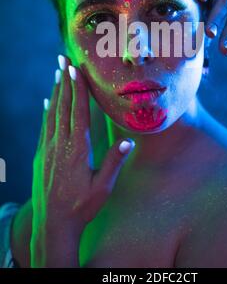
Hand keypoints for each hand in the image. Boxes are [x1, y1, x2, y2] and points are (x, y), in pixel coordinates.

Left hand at [30, 54, 134, 266]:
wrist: (52, 224)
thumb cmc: (81, 207)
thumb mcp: (102, 188)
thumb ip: (114, 162)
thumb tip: (129, 141)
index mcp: (77, 149)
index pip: (78, 112)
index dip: (77, 88)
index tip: (75, 69)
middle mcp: (60, 144)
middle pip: (63, 106)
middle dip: (64, 80)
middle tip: (63, 59)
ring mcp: (48, 148)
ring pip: (52, 113)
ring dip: (55, 91)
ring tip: (57, 72)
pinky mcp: (41, 154)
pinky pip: (44, 126)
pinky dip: (46, 110)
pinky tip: (47, 100)